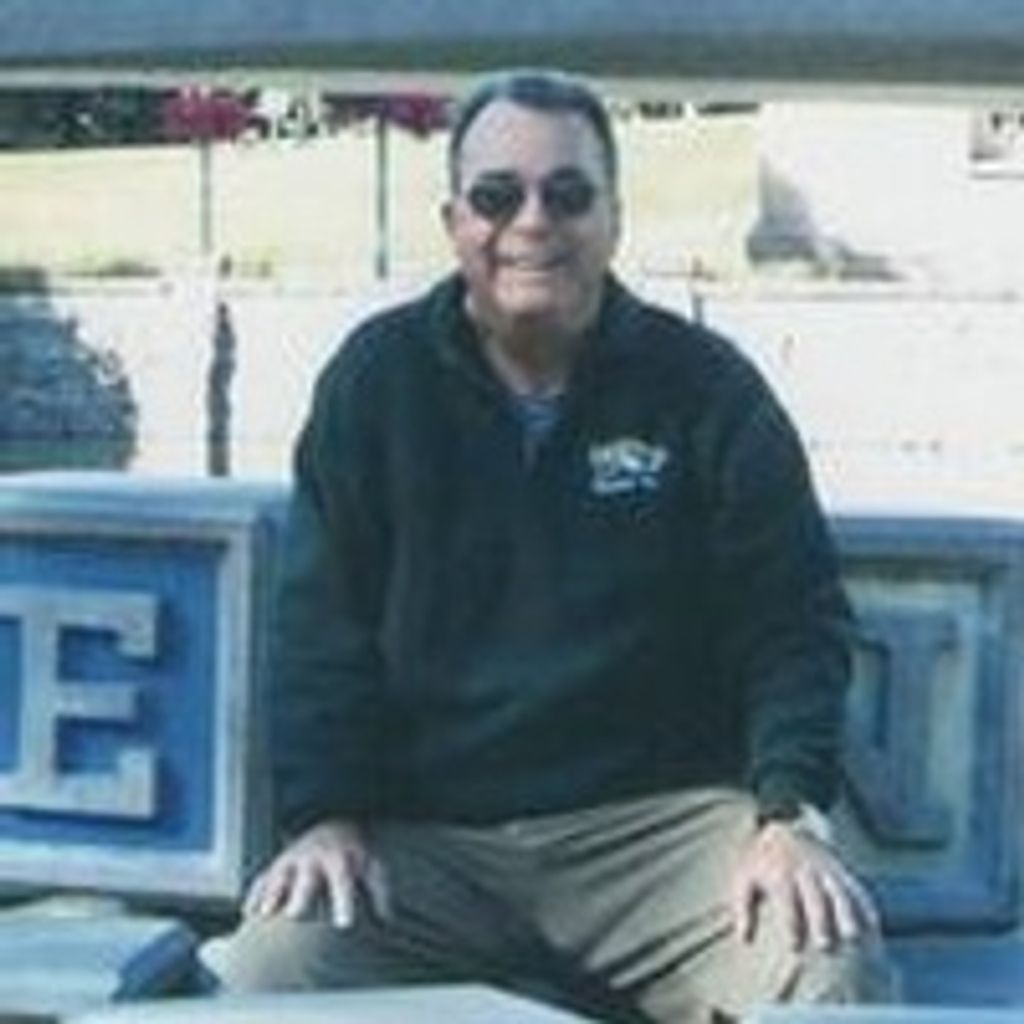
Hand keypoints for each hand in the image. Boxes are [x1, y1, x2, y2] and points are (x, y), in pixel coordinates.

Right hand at [242, 819, 389, 928]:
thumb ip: (379, 892)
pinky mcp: (276, 866)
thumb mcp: (371, 866)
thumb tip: (388, 921)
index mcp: (339, 860)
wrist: (331, 827)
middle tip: (294, 916)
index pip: (342, 880)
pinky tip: (249, 913)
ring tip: (264, 914)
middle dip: (300, 895)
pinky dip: (255, 894)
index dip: (343, 901)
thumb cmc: (354, 856)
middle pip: (306, 877)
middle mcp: (313, 859)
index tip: (344, 924)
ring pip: (279, 876)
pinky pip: (262, 879)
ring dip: (272, 893)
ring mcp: (292, 861)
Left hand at [730, 821, 879, 951]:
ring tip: (853, 937)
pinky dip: (865, 906)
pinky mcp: (842, 871)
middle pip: (815, 897)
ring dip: (846, 914)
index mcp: (781, 873)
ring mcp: (826, 870)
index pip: (787, 900)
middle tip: (825, 947)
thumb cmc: (762, 863)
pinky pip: (857, 888)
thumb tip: (744, 939)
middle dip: (821, 921)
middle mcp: (806, 870)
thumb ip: (742, 908)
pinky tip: (873, 928)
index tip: (795, 948)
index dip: (791, 924)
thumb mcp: (745, 879)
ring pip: (839, 892)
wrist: (784, 829)